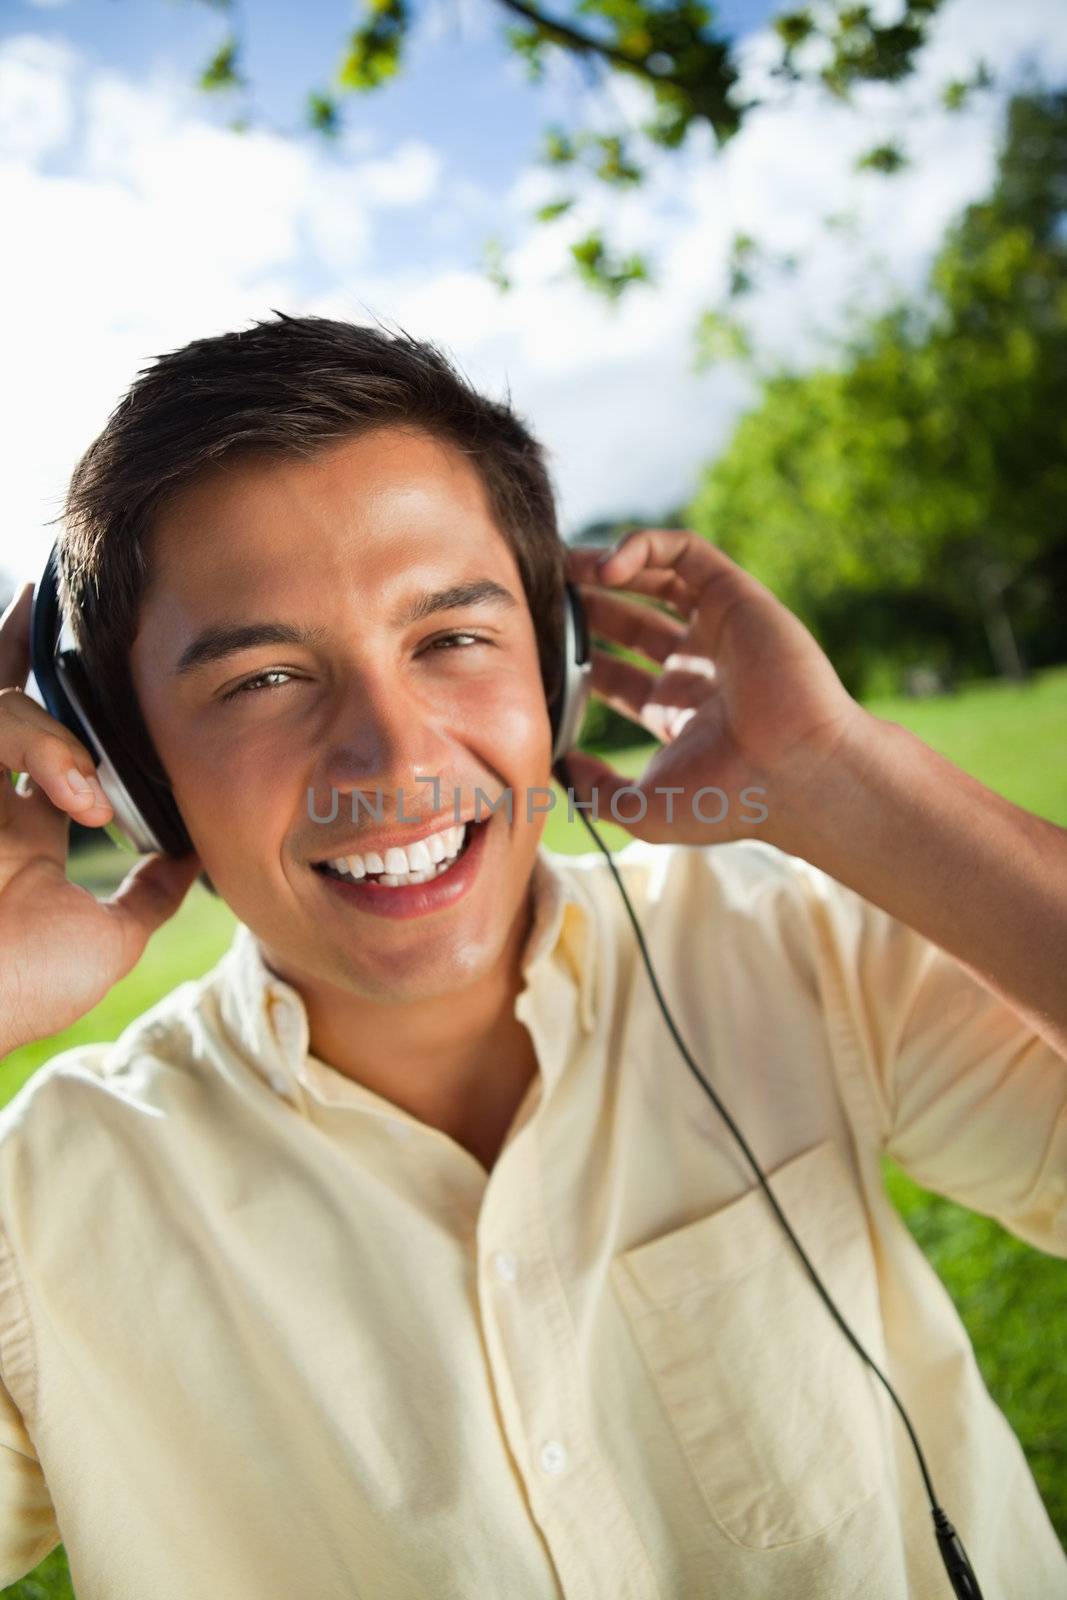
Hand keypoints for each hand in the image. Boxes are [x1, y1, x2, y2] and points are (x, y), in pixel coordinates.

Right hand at [0, 581, 200, 1055]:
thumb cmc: (18, 992)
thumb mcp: (107, 939)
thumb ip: (149, 894)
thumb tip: (193, 856)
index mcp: (23, 833)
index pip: (49, 746)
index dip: (73, 703)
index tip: (113, 657)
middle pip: (4, 698)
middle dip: (25, 643)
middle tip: (57, 590)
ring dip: (47, 733)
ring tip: (85, 795)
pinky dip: (33, 739)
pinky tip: (70, 792)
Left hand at [564, 529, 870, 847]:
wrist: (793, 774)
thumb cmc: (728, 800)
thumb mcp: (642, 809)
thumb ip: (595, 790)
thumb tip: (559, 764)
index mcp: (677, 713)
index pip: (615, 673)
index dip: (574, 657)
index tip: (535, 649)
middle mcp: (698, 667)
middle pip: (629, 621)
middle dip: (583, 607)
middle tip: (539, 599)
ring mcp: (719, 630)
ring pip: (656, 579)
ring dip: (604, 568)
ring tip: (561, 567)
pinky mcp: (736, 596)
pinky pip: (684, 553)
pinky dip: (643, 547)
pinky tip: (605, 567)